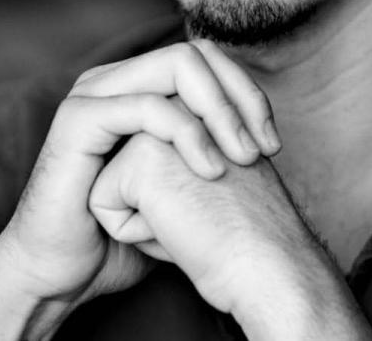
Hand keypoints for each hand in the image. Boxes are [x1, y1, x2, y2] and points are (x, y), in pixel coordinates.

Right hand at [0, 40, 279, 339]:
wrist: (60, 273)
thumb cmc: (117, 237)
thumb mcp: (178, 188)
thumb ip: (208, 151)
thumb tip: (260, 137)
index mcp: (135, 86)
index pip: (207, 57)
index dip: (247, 93)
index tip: (272, 146)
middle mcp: (114, 80)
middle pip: (197, 53)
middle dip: (241, 97)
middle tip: (263, 150)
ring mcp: (93, 94)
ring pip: (178, 66)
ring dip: (221, 111)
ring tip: (242, 159)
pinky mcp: (78, 120)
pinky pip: (147, 105)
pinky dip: (188, 132)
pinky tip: (210, 168)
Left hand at [88, 134, 371, 339]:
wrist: (267, 265)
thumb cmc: (245, 234)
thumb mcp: (216, 172)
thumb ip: (185, 151)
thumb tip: (143, 168)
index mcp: (194, 106)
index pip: (143, 161)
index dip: (170, 199)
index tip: (217, 206)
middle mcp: (176, 105)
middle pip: (124, 170)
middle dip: (151, 203)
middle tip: (207, 213)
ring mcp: (158, 126)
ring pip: (111, 185)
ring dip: (145, 217)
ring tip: (193, 220)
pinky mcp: (139, 157)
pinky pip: (104, 206)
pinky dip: (134, 233)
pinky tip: (178, 231)